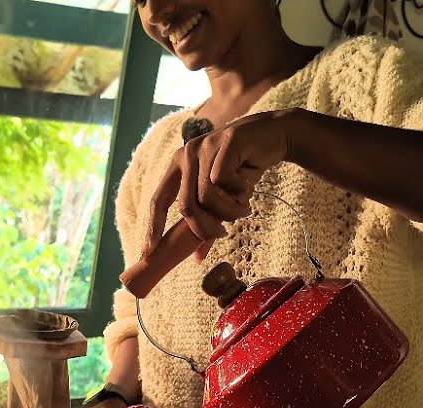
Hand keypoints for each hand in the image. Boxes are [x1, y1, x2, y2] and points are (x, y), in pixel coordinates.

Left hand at [147, 110, 300, 260]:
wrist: (274, 136)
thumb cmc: (245, 169)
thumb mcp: (224, 197)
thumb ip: (209, 220)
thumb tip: (197, 256)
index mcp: (179, 166)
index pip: (159, 200)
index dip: (153, 226)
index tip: (148, 252)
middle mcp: (186, 154)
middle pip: (186, 205)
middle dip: (204, 227)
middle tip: (221, 233)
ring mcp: (204, 146)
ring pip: (206, 196)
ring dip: (228, 211)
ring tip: (242, 208)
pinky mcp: (224, 142)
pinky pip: (224, 180)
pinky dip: (239, 192)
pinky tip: (248, 188)